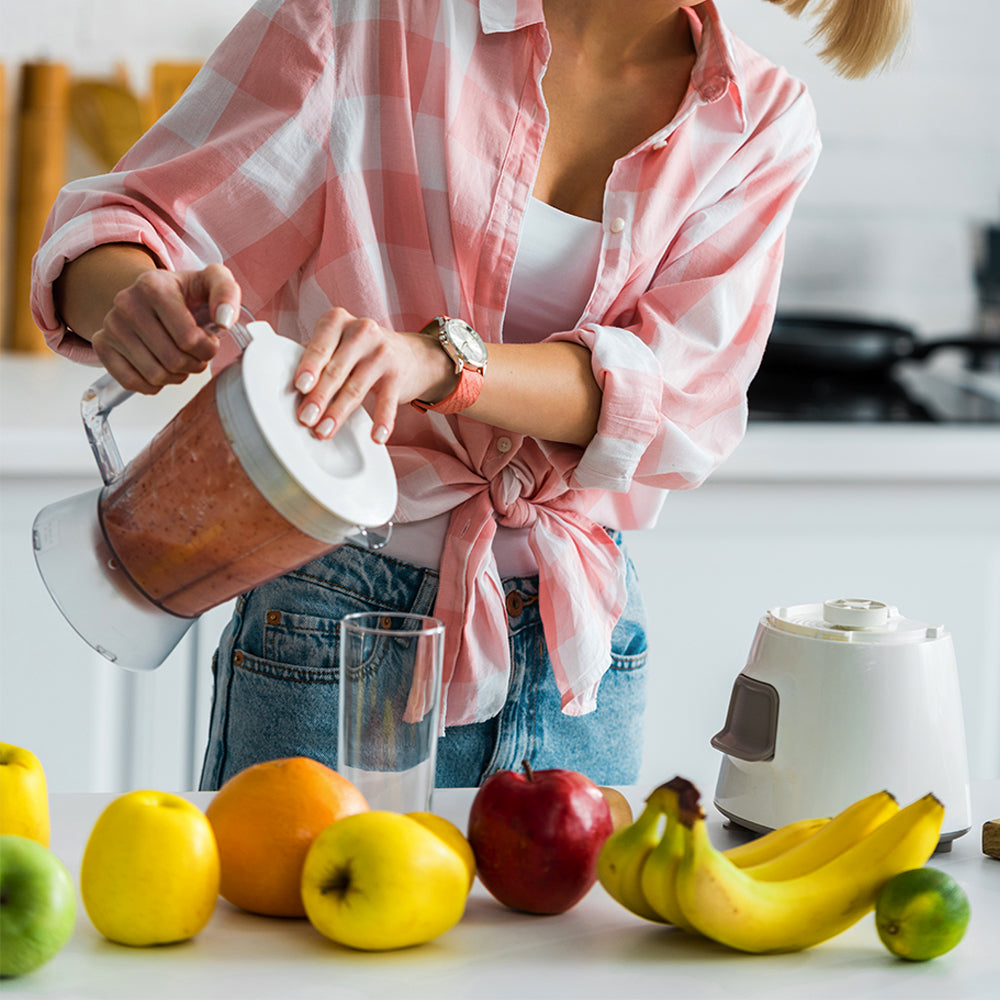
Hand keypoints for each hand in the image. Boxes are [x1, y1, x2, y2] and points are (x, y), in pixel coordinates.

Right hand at [91, 263, 240, 393]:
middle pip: (173, 360)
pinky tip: (161, 367)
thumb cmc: (186, 293)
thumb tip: (224, 320)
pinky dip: (153, 384)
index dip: (207, 349)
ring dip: (177, 375)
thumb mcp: (212, 281)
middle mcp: (126, 303)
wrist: (156, 293)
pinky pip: (132, 382)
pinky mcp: (102, 344)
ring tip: (180, 358)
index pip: (188, 339)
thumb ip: (227, 293)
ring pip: (155, 375)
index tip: (209, 341)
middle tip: (196, 353)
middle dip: (194, 364)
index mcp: (153, 285)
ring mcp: (111, 325)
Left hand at [293, 307, 455, 443]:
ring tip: (325, 431)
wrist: (410, 354)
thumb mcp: (336, 343)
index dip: (309, 366)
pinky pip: (388, 401)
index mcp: (337, 321)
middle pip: (335, 370)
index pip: (320, 345)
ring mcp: (382, 353)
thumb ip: (313, 356)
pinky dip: (382, 421)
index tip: (300, 385)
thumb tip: (281, 381)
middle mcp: (361, 332)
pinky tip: (376, 436)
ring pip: (356, 387)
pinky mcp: (398, 375)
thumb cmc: (360, 350)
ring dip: (339, 412)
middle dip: (319, 397)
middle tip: (306, 418)